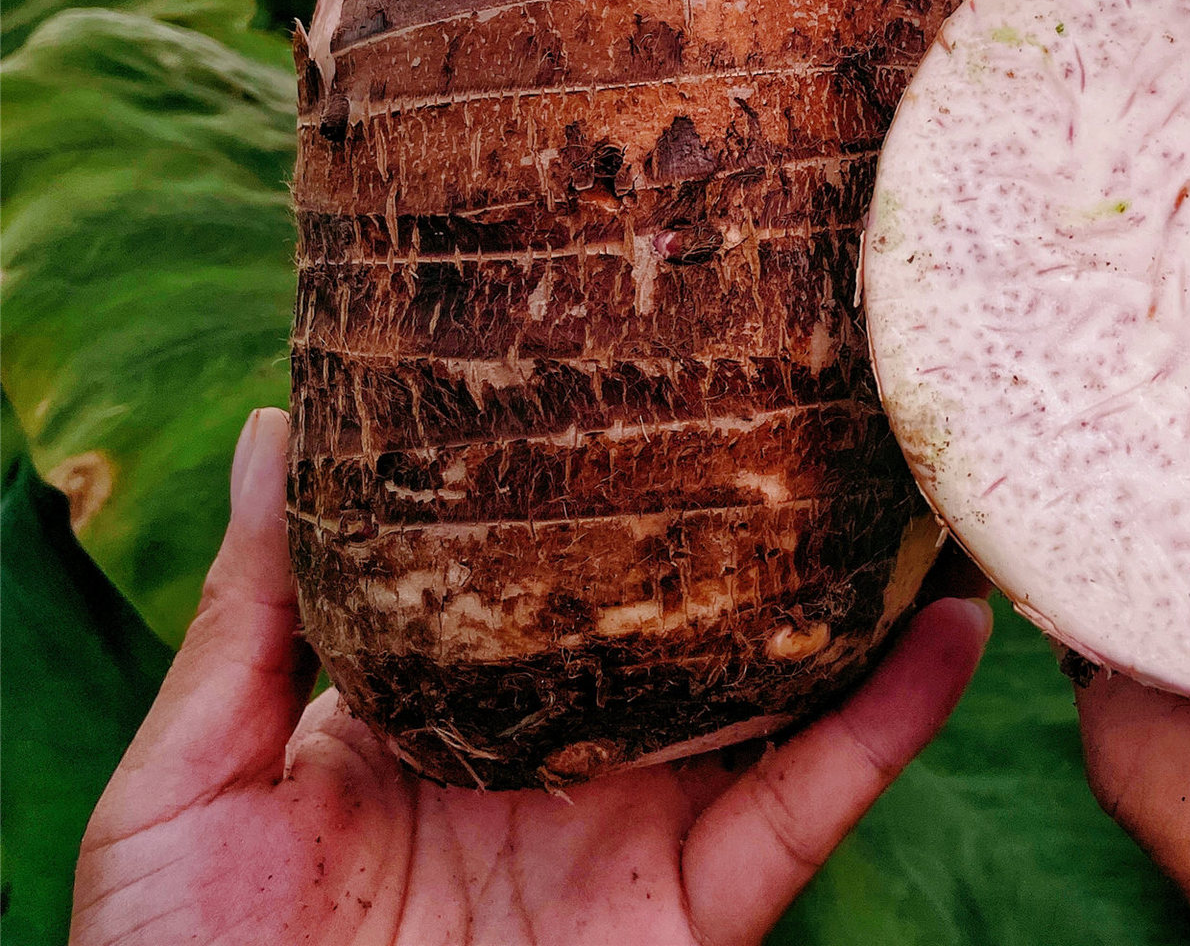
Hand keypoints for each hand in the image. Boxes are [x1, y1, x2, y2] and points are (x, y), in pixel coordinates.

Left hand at [72, 412, 990, 945]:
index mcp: (456, 702)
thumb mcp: (189, 786)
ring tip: (930, 477)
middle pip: (696, 609)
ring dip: (864, 594)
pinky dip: (892, 723)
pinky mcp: (696, 912)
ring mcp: (640, 824)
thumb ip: (252, 616)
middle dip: (768, 510)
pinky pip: (809, 807)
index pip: (557, 557)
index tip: (669, 348)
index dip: (616, 464)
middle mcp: (568, 746)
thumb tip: (277, 425)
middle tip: (839, 379)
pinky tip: (953, 628)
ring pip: (782, 688)